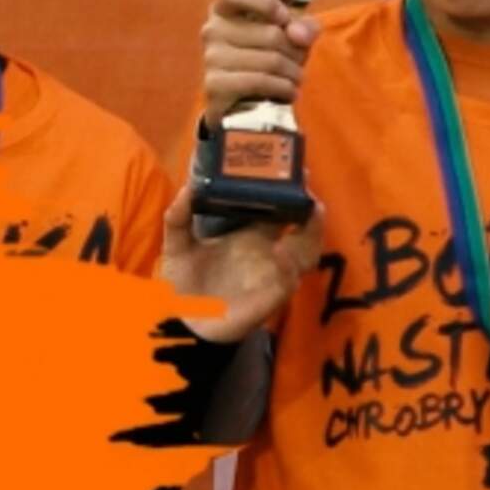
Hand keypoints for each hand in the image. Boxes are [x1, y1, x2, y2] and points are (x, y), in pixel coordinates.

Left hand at [160, 183, 324, 341]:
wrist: (183, 321)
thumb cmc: (185, 281)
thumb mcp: (178, 245)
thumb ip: (178, 217)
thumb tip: (187, 187)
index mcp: (250, 233)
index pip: (276, 206)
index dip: (286, 190)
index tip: (288, 168)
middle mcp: (268, 249)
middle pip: (302, 226)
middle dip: (311, 207)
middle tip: (308, 188)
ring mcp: (273, 273)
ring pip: (306, 251)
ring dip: (312, 231)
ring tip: (311, 212)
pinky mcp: (272, 296)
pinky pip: (287, 279)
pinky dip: (287, 265)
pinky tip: (280, 250)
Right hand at [200, 0, 319, 129]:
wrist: (242, 101)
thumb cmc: (265, 56)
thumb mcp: (287, 35)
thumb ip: (301, 26)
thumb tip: (299, 34)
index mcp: (225, 8)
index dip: (265, 3)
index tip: (284, 19)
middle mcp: (212, 30)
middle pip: (271, 34)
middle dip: (296, 51)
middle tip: (299, 62)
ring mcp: (211, 58)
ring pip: (270, 61)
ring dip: (294, 73)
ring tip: (295, 79)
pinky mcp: (215, 85)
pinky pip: (260, 82)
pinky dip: (284, 89)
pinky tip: (289, 92)